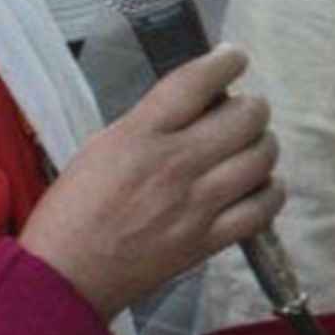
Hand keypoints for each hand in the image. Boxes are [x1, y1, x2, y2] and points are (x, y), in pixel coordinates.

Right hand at [21, 45, 283, 322]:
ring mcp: (196, 204)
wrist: (66, 277)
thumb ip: (151, 122)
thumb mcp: (102, 146)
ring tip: (250, 147)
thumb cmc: (74, 209)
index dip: (226, 61)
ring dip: (263, 145)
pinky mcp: (207, 241)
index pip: (197, 82)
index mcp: (141, 134)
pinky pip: (262, 208)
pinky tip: (258, 186)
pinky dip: (269, 191)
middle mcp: (175, 164)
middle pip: (246, 117)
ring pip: (261, 158)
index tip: (235, 57)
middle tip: (242, 112)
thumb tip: (198, 103)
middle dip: (252, 106)